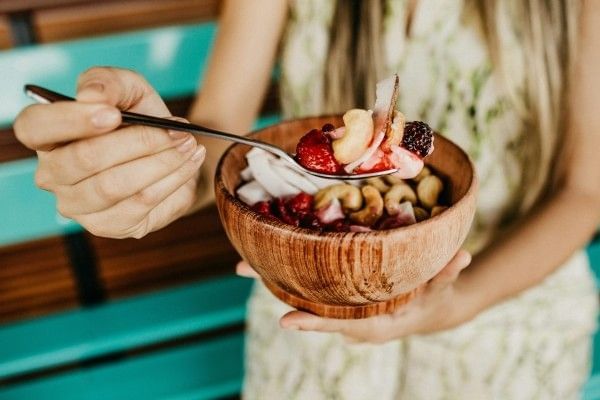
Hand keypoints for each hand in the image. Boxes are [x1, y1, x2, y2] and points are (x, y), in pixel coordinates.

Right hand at [14, 67, 205, 238]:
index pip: (34, 127)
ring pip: (115, 185)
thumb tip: (91, 96)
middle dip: (139, 141)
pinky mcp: (109, 225)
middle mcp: (53, 175)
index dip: (71, 120)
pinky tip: (189, 162)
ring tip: (188, 144)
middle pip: (85, 159)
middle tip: (177, 130)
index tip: (113, 114)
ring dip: (162, 161)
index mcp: (46, 135)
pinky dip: (173, 179)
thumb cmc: (140, 118)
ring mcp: (78, 205)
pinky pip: (141, 203)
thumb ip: (108, 82)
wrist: (173, 152)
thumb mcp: (129, 89)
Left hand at [236, 250, 473, 343]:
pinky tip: (268, 253)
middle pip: (307, 304)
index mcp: (372, 323)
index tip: (285, 322)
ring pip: (302, 293)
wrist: (429, 311)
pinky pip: (309, 284)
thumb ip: (448, 274)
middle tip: (241, 268)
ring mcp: (340, 306)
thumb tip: (461, 256)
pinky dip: (288, 270)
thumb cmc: (435, 301)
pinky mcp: (338, 294)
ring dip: (272, 276)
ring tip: (242, 260)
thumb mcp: (442, 289)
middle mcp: (349, 318)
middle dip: (274, 287)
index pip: (339, 324)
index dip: (314, 323)